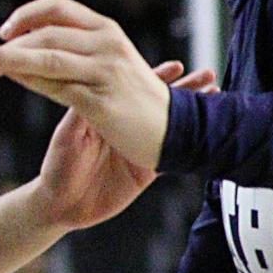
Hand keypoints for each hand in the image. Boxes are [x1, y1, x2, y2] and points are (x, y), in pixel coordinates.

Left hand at [0, 0, 175, 172]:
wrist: (175, 131)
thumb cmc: (134, 98)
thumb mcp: (106, 64)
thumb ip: (73, 51)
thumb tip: (29, 42)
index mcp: (106, 31)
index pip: (58, 8)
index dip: (27, 15)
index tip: (5, 30)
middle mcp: (106, 45)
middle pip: (47, 34)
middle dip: (11, 43)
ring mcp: (105, 72)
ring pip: (47, 58)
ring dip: (10, 58)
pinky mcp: (102, 101)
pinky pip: (57, 86)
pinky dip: (30, 81)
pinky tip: (13, 78)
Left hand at [28, 60, 216, 229]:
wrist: (60, 206)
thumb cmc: (57, 167)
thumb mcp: (68, 137)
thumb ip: (83, 115)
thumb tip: (94, 86)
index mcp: (103, 110)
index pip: (132, 86)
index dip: (154, 76)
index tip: (177, 66)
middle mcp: (123, 124)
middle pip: (157, 101)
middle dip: (184, 88)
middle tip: (208, 74)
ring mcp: (137, 146)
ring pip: (169, 124)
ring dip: (191, 111)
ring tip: (214, 95)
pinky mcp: (146, 170)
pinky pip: (172, 154)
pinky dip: (191, 144)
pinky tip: (209, 135)